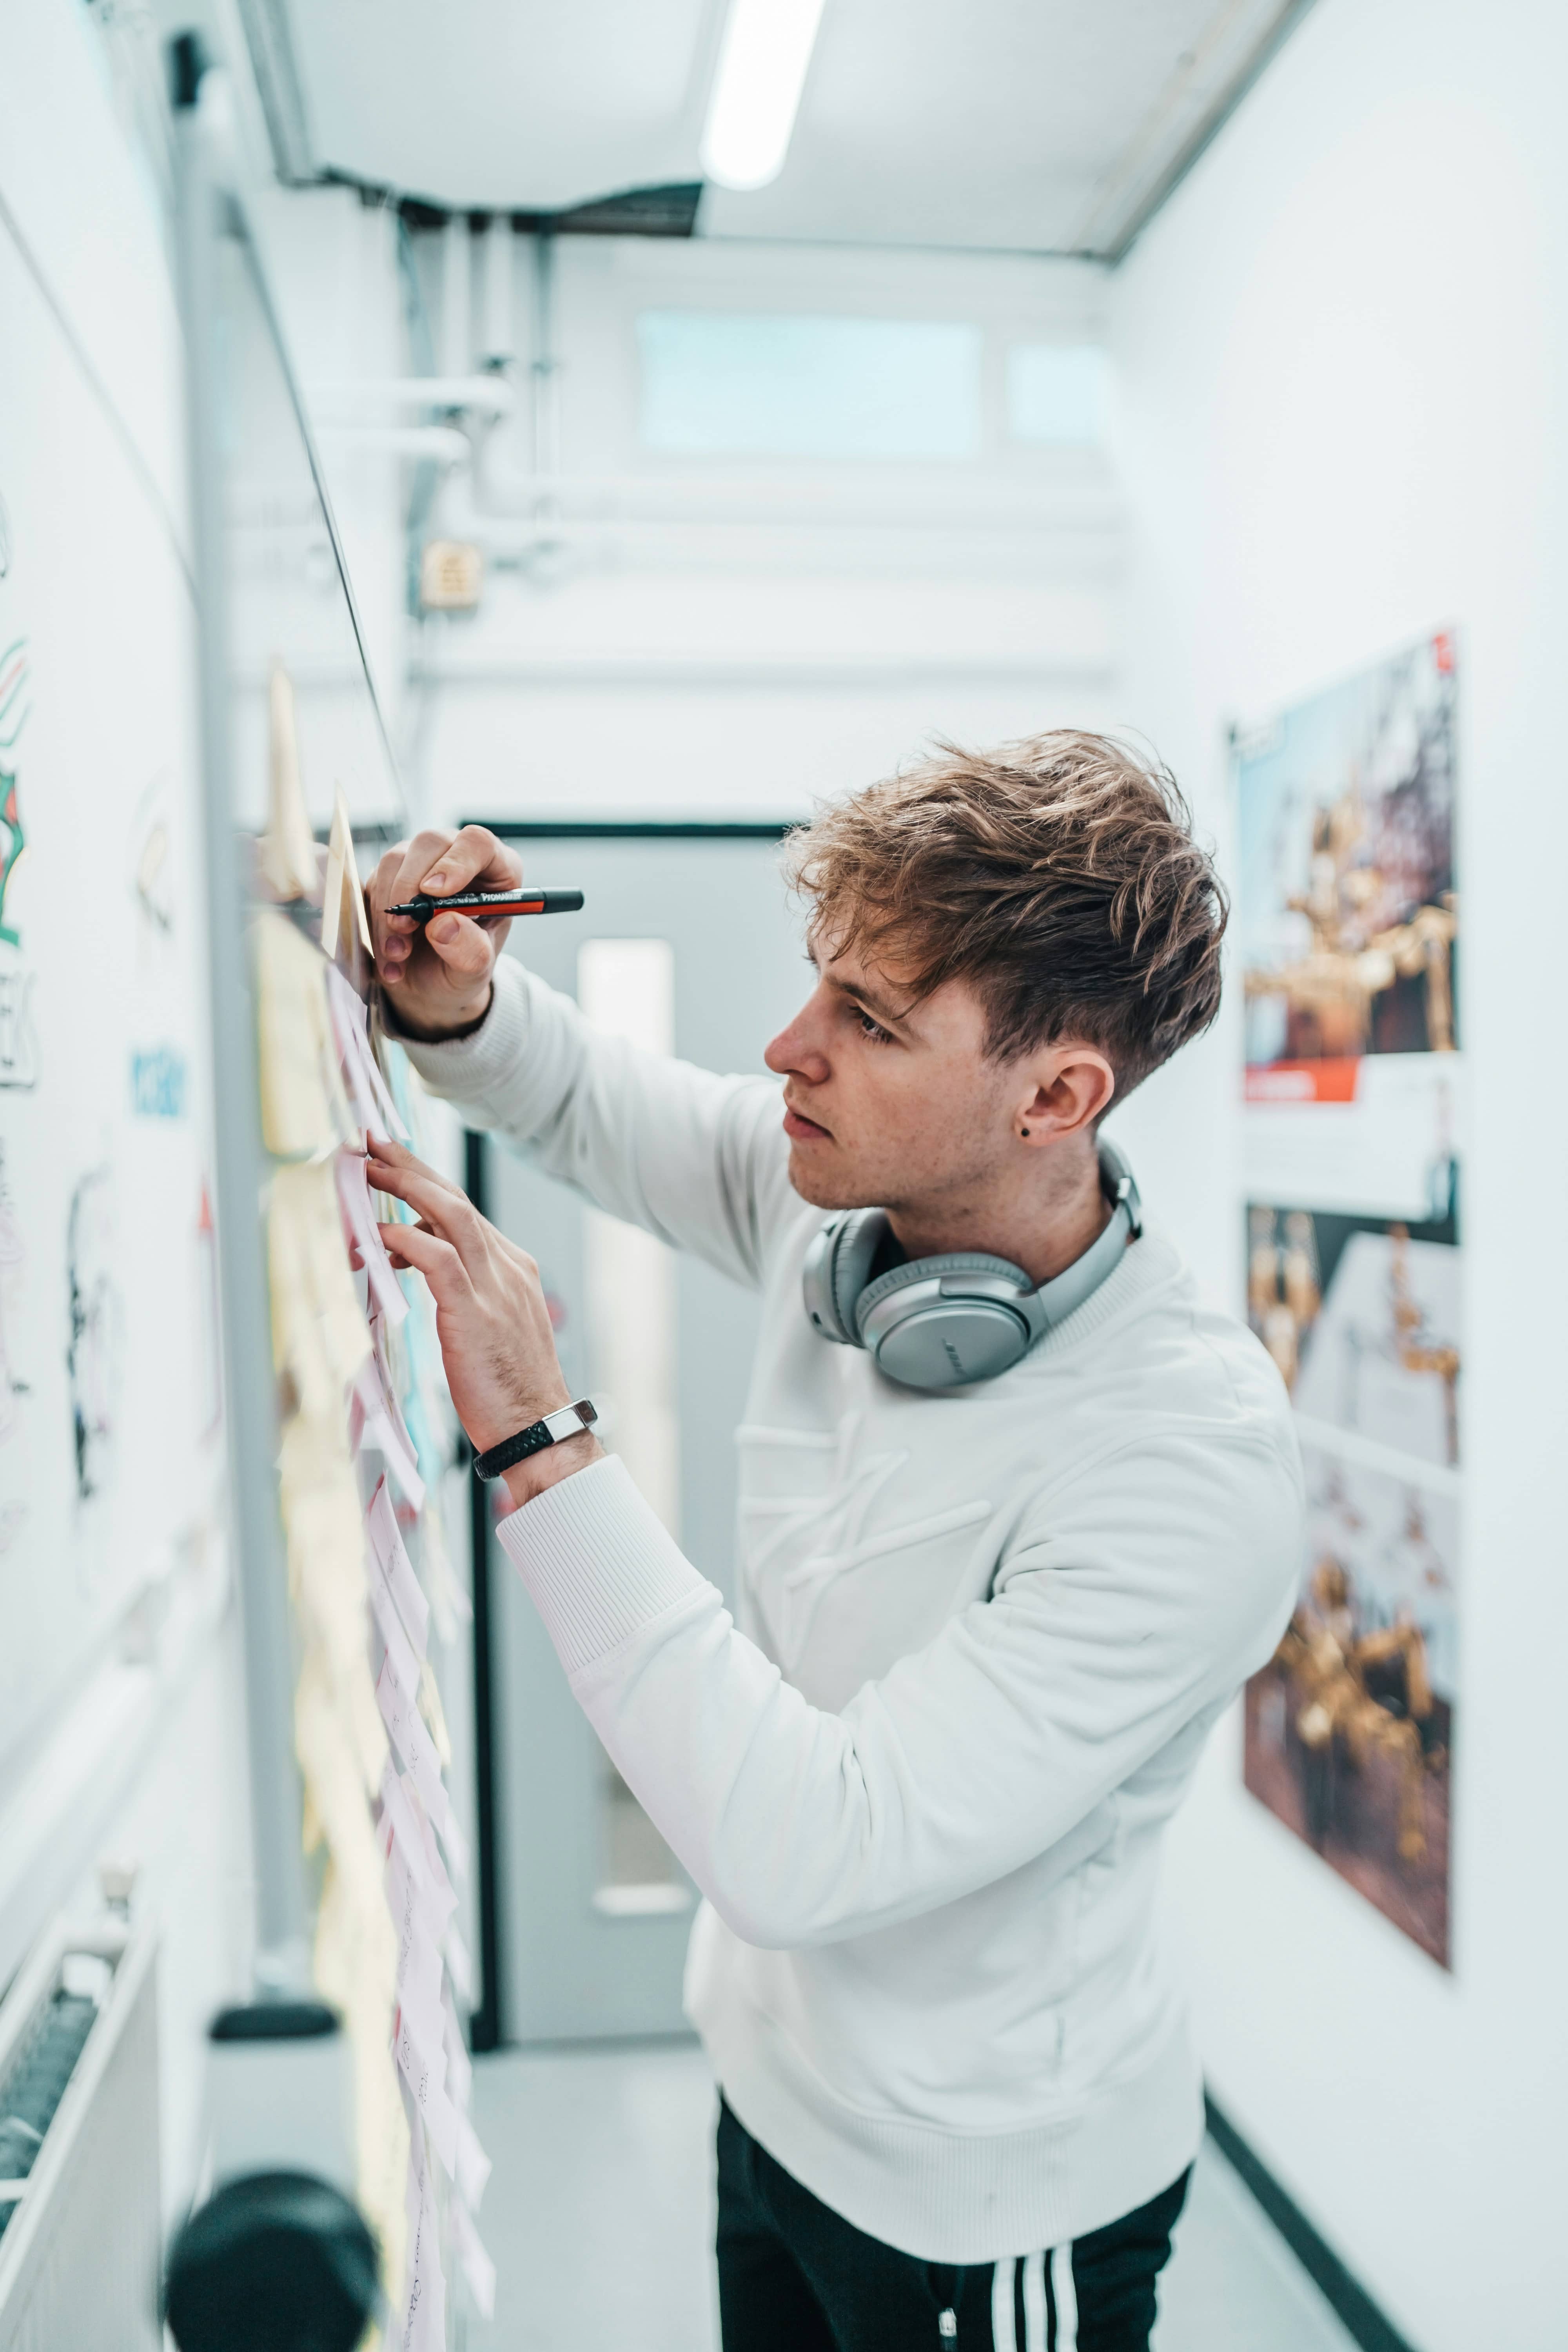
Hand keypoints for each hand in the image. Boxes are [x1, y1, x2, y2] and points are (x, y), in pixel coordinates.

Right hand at [367, 825, 522, 1041]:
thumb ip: (470, 951)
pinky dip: (374, 921)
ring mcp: (421, 862)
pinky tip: (388, 956)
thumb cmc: (462, 969)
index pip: (478, 843)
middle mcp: (457, 856)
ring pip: (394, 861)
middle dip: (410, 888)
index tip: (435, 892)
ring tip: (398, 954)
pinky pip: (372, 883)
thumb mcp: (475, 972)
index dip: (456, 862)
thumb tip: (444, 924)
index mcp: (496, 870)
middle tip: (404, 928)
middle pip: (430, 843)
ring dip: (389, 910)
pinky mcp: (390, 876)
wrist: (432, 986)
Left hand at [369, 1137, 602, 1508]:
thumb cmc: (506, 1387)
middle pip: (456, 1199)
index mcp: (512, 1268)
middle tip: (373, 1144)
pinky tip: (379, 1235)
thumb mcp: (486, 1326)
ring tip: (368, 1170)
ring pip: (451, 1215)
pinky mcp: (476, 1312)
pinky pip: (439, 1259)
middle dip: (412, 1167)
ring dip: (406, 1186)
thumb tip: (415, 1259)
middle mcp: (507, 1267)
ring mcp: (496, 1286)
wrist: (537, 1428)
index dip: (427, 1181)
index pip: (464, 1210)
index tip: (394, 1161)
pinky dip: (407, 1240)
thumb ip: (461, 1288)